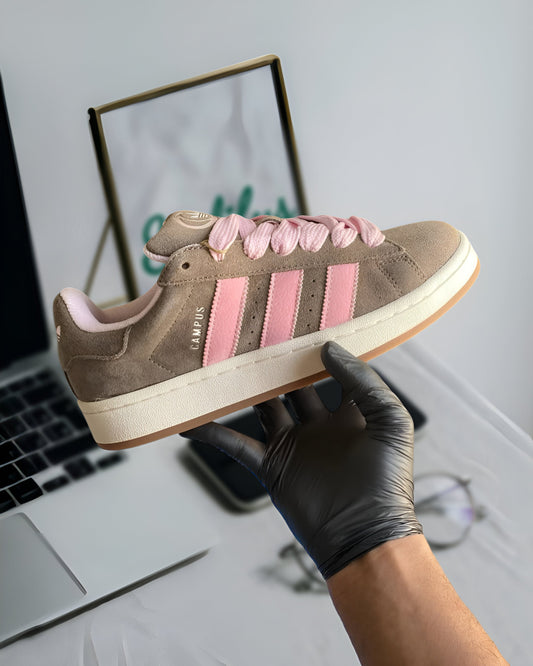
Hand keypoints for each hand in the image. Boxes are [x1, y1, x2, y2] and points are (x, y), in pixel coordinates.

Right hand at [183, 341, 421, 578]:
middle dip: (277, 364)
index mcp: (349, 413)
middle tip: (256, 335)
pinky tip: (190, 422)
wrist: (365, 536)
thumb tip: (330, 348)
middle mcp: (318, 425)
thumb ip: (364, 382)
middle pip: (291, 385)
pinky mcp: (272, 467)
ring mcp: (293, 445)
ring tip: (222, 364)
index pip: (333, 373)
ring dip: (244, 390)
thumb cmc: (387, 480)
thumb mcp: (391, 421)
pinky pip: (238, 445)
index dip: (321, 350)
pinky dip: (213, 434)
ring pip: (262, 408)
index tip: (303, 322)